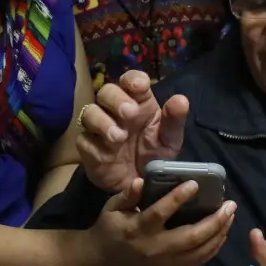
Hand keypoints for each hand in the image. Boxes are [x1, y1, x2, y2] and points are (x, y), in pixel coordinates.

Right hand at [76, 71, 187, 191]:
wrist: (139, 186)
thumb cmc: (154, 155)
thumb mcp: (169, 140)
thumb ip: (174, 120)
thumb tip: (181, 100)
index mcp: (138, 102)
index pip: (131, 80)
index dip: (133, 79)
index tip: (140, 86)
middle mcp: (115, 110)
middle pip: (106, 92)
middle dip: (116, 99)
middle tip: (129, 113)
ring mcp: (99, 127)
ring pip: (90, 112)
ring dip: (102, 121)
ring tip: (118, 137)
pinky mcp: (88, 146)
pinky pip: (84, 139)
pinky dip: (95, 145)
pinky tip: (107, 155)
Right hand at [84, 176, 234, 265]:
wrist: (101, 264)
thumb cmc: (108, 229)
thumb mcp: (111, 208)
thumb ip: (127, 195)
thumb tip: (141, 181)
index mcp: (137, 228)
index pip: (160, 213)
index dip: (178, 198)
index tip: (195, 183)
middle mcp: (154, 247)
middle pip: (190, 237)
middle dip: (214, 221)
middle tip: (230, 205)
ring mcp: (164, 263)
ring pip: (198, 252)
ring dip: (218, 234)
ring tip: (231, 217)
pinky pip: (197, 262)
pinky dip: (212, 249)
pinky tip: (222, 235)